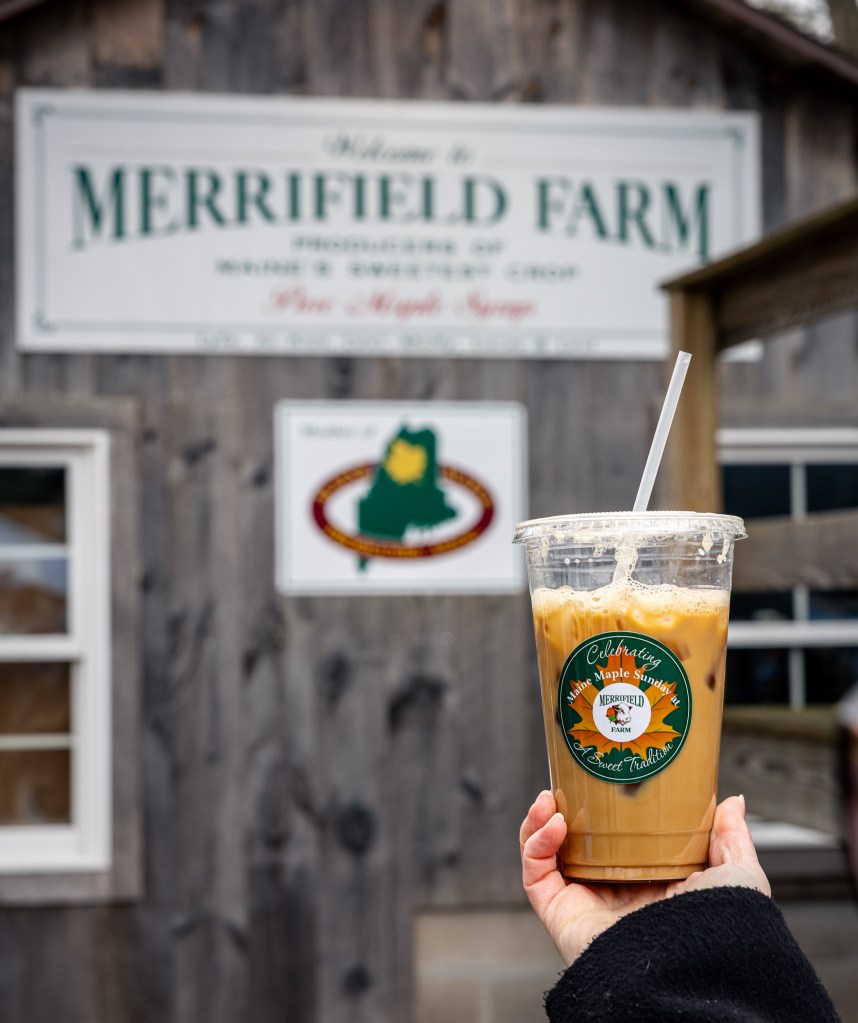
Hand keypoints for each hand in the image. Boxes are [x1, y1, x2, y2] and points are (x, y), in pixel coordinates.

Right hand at [520, 791, 769, 965]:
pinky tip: (552, 823)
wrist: (694, 970)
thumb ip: (730, 839)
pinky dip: (534, 846)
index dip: (601, 808)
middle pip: (574, 844)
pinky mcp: (562, 914)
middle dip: (562, 810)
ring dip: (540, 823)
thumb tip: (732, 802)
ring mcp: (585, 902)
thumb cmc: (721, 931)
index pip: (615, 839)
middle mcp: (614, 891)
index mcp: (650, 880)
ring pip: (547, 857)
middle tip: (565, 782)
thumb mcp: (737, 875)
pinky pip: (535, 877)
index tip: (599, 779)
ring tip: (549, 798)